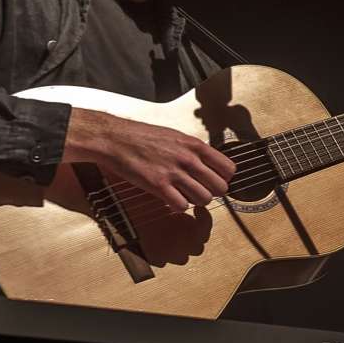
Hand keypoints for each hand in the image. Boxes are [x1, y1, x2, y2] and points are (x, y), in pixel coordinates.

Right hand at [61, 106, 235, 209]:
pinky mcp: (159, 185)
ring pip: (203, 199)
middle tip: (201, 191)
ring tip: (185, 195)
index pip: (228, 168)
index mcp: (195, 145)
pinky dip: (179, 206)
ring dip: (196, 201)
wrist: (115, 138)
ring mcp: (174, 173)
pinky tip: (172, 199)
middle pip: (220, 187)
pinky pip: (182, 205)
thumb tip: (209, 165)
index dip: (224, 178)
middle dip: (212, 192)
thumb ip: (194, 151)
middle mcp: (188, 159)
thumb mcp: (176, 136)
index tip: (216, 181)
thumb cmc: (142, 136)